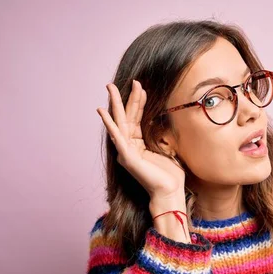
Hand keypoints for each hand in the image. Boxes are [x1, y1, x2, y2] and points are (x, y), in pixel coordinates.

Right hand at [96, 80, 184, 200]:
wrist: (170, 191)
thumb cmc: (170, 175)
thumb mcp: (167, 149)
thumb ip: (161, 136)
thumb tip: (163, 122)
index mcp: (138, 144)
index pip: (136, 118)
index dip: (138, 102)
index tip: (141, 86)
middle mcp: (129, 146)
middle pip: (126, 117)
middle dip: (124, 98)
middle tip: (117, 82)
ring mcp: (126, 151)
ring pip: (119, 123)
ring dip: (115, 105)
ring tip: (109, 89)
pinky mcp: (127, 158)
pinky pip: (117, 137)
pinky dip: (110, 124)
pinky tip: (103, 112)